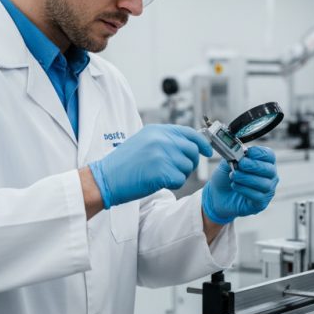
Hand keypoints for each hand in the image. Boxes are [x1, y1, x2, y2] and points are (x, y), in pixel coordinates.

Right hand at [89, 125, 212, 208]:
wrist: (106, 178)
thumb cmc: (124, 164)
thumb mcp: (144, 142)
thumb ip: (165, 140)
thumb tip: (190, 144)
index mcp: (157, 130)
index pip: (189, 132)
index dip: (202, 142)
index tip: (207, 150)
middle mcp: (161, 139)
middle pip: (192, 150)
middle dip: (189, 162)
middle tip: (174, 169)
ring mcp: (162, 154)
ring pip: (187, 167)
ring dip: (178, 174)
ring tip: (159, 174)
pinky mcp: (162, 170)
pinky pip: (180, 179)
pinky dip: (172, 183)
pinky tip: (157, 181)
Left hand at [202, 147, 278, 224]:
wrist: (216, 195)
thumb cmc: (226, 177)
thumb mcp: (227, 162)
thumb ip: (233, 155)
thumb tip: (239, 150)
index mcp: (264, 162)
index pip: (269, 155)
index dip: (259, 153)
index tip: (247, 152)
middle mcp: (269, 176)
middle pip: (269, 169)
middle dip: (254, 165)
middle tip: (240, 164)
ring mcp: (267, 191)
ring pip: (264, 184)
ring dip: (246, 178)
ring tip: (233, 176)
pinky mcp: (261, 203)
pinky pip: (258, 196)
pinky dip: (244, 190)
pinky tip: (235, 186)